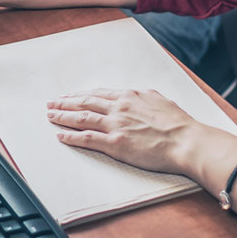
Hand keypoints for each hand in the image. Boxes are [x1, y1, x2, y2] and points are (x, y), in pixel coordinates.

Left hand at [47, 88, 216, 174]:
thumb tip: (138, 95)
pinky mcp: (116, 143)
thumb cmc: (178, 123)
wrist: (186, 141)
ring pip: (82, 118)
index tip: (69, 96)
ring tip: (50, 116)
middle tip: (51, 103)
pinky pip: (87, 138)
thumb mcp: (160, 101)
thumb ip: (144, 97)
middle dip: (65, 103)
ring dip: (63, 117)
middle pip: (85, 103)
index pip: (98, 94)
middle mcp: (119, 108)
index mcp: (130, 96)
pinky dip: (72, 136)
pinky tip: (61, 136)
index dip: (81, 95)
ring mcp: (116, 125)